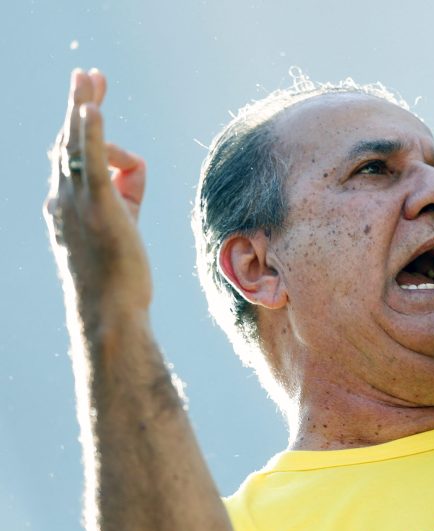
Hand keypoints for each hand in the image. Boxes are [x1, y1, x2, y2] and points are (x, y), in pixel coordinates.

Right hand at [45, 69, 150, 321]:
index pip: (71, 158)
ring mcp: (77, 203)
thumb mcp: (119, 229)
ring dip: (83, 107)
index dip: (80, 129)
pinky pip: (92, 162)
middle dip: (79, 106)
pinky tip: (92, 109)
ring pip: (77, 145)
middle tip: (88, 75)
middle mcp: (63, 199)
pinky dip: (91, 133)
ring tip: (91, 78)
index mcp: (65, 205)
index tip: (89, 104)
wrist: (109, 313)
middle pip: (69, 142)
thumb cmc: (117, 280)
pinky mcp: (99, 207)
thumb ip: (123, 197)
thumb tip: (131, 175)